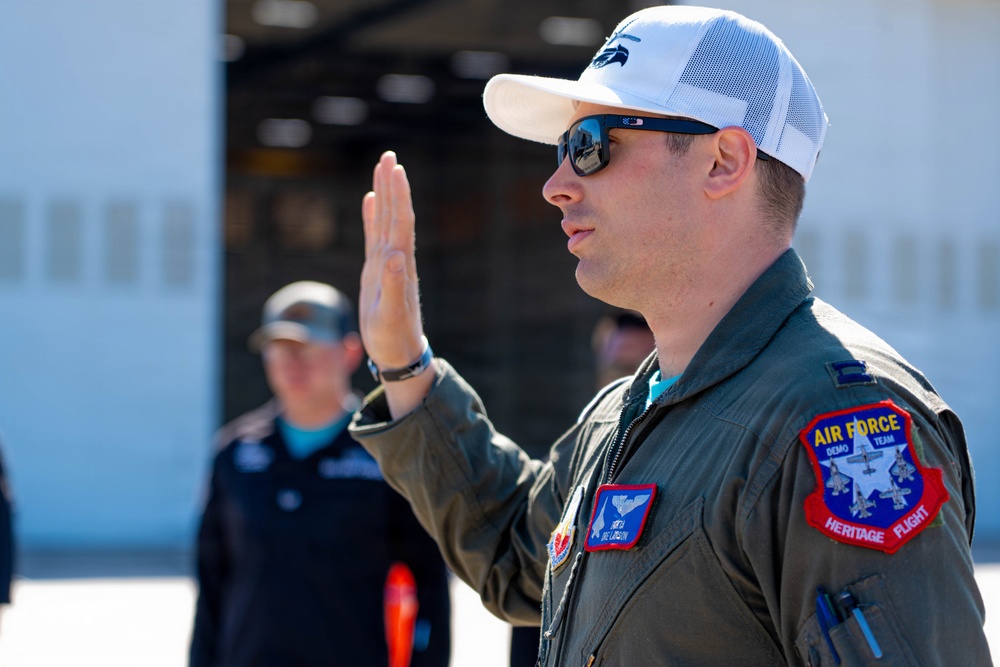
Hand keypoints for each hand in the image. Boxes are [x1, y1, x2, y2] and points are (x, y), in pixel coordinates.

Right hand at [360, 152, 433, 415]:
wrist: (399, 353)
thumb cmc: (393, 337)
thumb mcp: (390, 314)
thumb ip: (393, 285)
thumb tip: (395, 255)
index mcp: (399, 265)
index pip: (401, 222)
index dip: (399, 196)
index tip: (396, 169)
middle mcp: (395, 258)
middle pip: (395, 214)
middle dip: (392, 185)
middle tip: (389, 156)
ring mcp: (386, 263)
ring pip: (385, 220)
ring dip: (385, 194)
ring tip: (381, 168)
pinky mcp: (377, 270)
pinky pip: (374, 236)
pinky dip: (373, 216)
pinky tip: (370, 200)